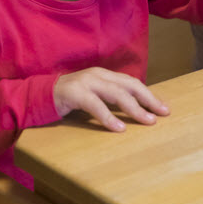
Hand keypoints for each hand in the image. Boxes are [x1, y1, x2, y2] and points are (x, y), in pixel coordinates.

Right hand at [53, 67, 169, 131]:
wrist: (38, 96)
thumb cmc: (69, 99)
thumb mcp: (93, 96)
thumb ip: (109, 99)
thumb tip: (134, 110)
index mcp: (105, 75)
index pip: (133, 83)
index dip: (149, 95)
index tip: (164, 108)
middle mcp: (98, 75)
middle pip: (130, 86)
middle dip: (148, 99)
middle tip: (163, 113)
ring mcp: (86, 82)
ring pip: (116, 94)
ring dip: (134, 108)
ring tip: (147, 120)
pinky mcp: (74, 93)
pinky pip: (95, 105)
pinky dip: (108, 117)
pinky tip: (119, 128)